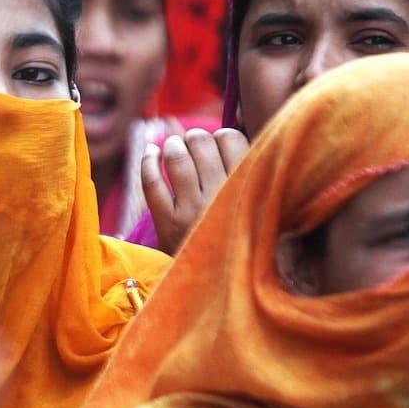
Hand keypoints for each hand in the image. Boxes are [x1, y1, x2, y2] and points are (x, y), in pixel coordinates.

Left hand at [142, 128, 249, 254]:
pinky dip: (148, 161)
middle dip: (195, 138)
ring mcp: (194, 211)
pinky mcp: (169, 225)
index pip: (231, 138)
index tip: (218, 144)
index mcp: (250, 188)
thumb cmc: (243, 236)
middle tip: (194, 145)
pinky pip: (151, 182)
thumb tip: (236, 124)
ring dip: (173, 146)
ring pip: (177, 157)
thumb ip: (251, 170)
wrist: (223, 284)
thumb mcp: (260, 204)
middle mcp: (223, 197)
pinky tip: (151, 152)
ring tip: (175, 148)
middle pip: (201, 143)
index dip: (221, 135)